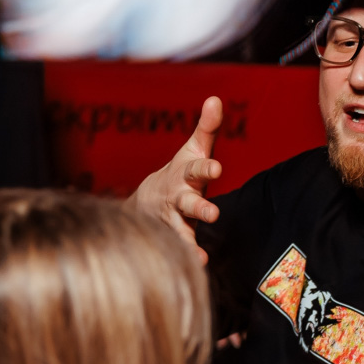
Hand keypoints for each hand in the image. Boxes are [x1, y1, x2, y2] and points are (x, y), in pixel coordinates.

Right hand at [127, 96, 221, 260]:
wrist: (145, 201)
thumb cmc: (179, 172)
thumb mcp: (192, 150)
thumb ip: (207, 128)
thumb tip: (216, 99)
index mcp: (185, 175)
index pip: (197, 169)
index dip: (206, 169)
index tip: (218, 169)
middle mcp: (177, 197)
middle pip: (188, 202)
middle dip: (199, 207)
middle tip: (212, 213)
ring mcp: (173, 218)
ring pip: (179, 229)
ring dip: (188, 240)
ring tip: (199, 255)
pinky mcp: (174, 236)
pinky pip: (180, 247)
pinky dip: (189, 256)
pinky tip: (200, 264)